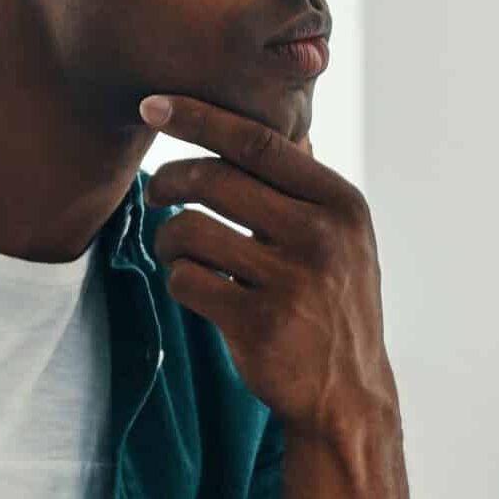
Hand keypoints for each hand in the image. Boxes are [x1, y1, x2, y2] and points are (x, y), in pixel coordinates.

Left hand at [138, 94, 396, 439]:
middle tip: (156, 193)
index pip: (258, 141)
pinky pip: (185, 279)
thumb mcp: (343, 238)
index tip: (153, 105)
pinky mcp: (258, 324)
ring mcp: (291, 281)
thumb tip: (281, 122)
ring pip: (189, 229)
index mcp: (340, 203)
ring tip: (177, 250)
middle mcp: (320, 236)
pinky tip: (193, 287)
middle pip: (214, 178)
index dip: (199, 118)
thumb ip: (306, 185)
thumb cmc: (332, 305)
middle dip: (168, 180)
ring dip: (168, 237)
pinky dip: (177, 279)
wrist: (346, 394)